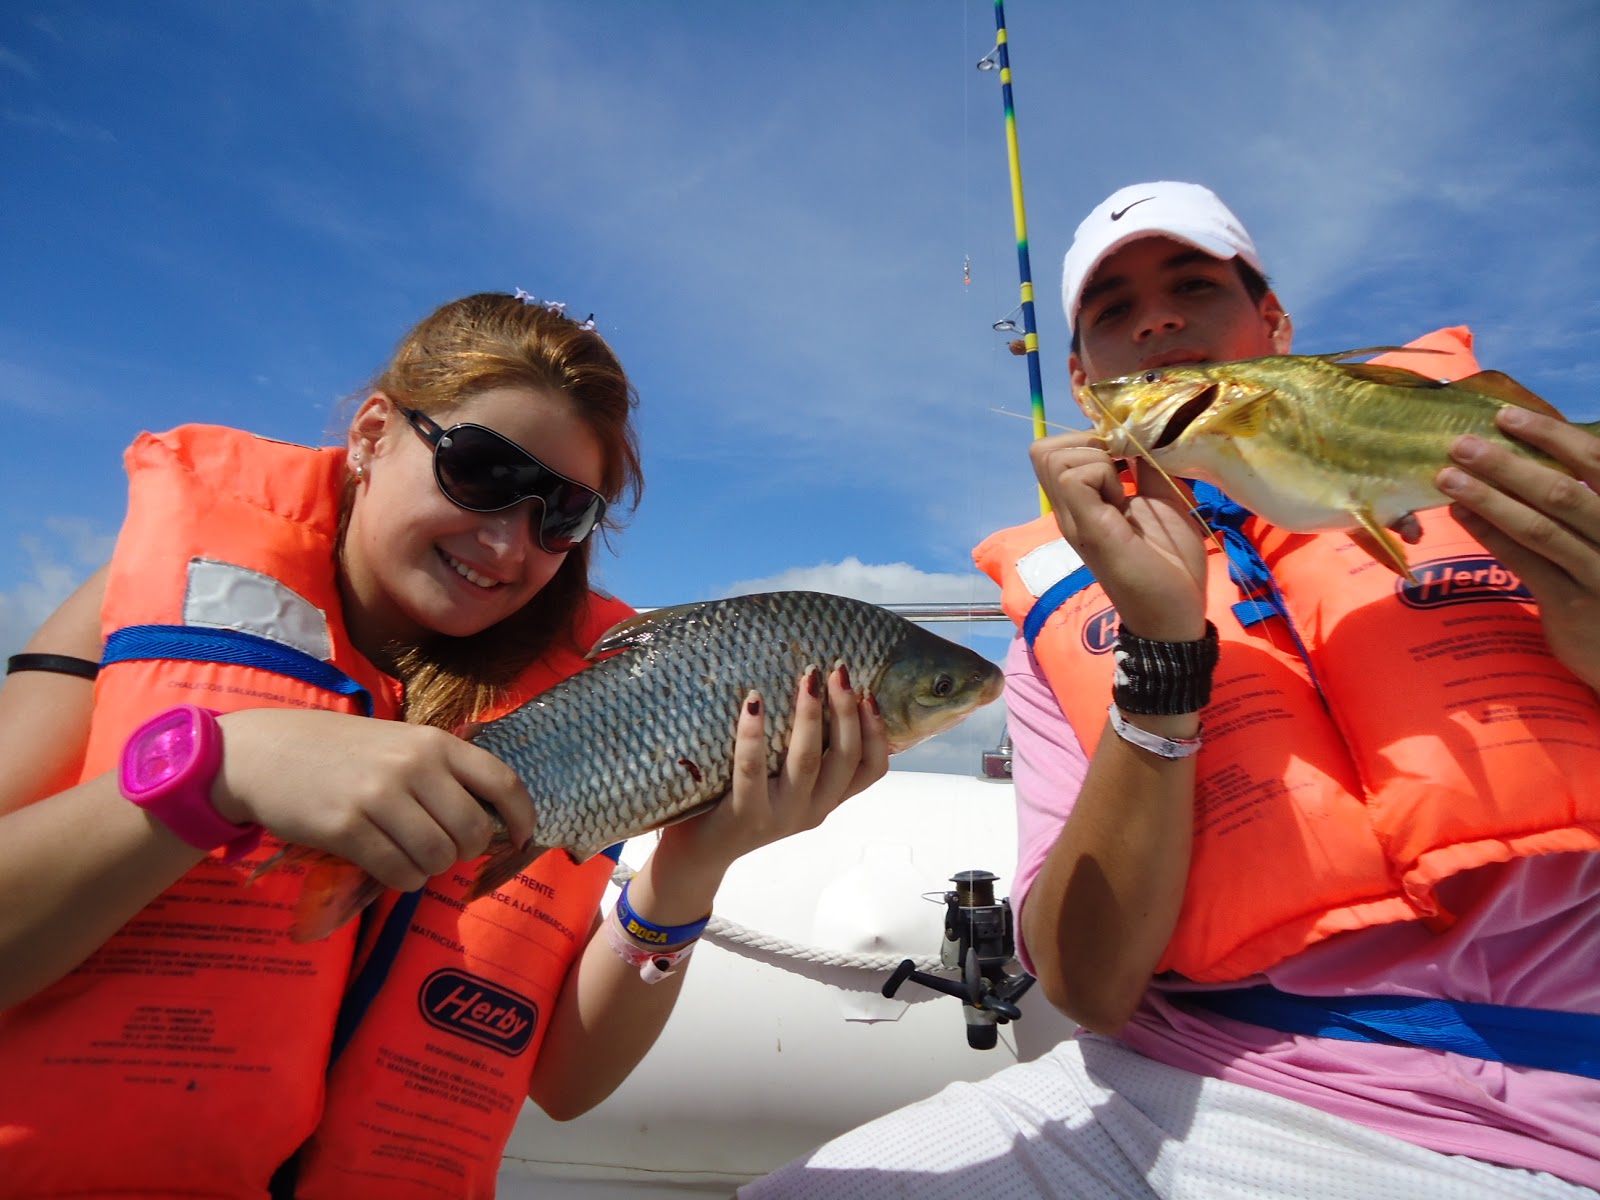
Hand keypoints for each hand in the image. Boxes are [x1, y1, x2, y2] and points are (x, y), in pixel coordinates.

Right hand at [212, 708, 536, 890]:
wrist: (264, 754)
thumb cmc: (341, 752)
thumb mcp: (399, 742)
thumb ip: (443, 771)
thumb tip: (491, 820)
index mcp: (434, 743)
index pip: (501, 782)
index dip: (520, 818)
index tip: (521, 839)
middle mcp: (413, 766)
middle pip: (472, 831)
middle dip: (464, 852)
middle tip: (443, 850)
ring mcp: (379, 796)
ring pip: (437, 857)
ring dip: (431, 870)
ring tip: (412, 858)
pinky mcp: (346, 829)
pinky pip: (398, 872)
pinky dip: (402, 880)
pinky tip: (390, 867)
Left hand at [655, 665, 889, 873]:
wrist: (699, 855)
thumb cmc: (741, 801)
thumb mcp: (785, 783)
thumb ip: (804, 753)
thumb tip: (815, 686)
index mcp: (826, 800)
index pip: (871, 770)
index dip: (877, 731)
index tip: (869, 694)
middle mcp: (812, 810)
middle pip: (845, 759)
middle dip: (846, 710)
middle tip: (839, 670)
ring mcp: (780, 816)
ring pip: (806, 761)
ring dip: (810, 715)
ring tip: (808, 678)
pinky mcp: (745, 816)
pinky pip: (751, 769)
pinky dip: (753, 733)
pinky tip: (753, 701)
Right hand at [1029, 431, 1208, 639]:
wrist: (1174, 613)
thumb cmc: (1171, 562)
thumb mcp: (1161, 499)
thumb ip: (1145, 469)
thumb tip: (1141, 436)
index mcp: (1083, 504)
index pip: (1052, 451)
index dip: (1087, 439)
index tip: (1124, 457)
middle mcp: (1069, 510)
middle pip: (1043, 449)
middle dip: (1085, 442)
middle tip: (1120, 468)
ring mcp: (1073, 519)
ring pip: (1053, 458)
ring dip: (1094, 459)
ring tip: (1123, 488)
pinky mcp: (1088, 528)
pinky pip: (1072, 478)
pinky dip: (1101, 474)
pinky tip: (1123, 499)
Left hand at [1438, 407, 1599, 688]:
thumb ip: (1588, 493)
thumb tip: (1541, 446)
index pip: (1597, 460)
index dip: (1551, 435)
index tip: (1506, 416)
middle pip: (1561, 493)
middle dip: (1507, 465)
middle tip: (1460, 444)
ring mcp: (1598, 572)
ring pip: (1539, 529)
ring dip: (1489, 499)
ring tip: (1448, 477)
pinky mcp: (1571, 604)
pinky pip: (1525, 563)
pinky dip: (1491, 534)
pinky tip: (1461, 514)